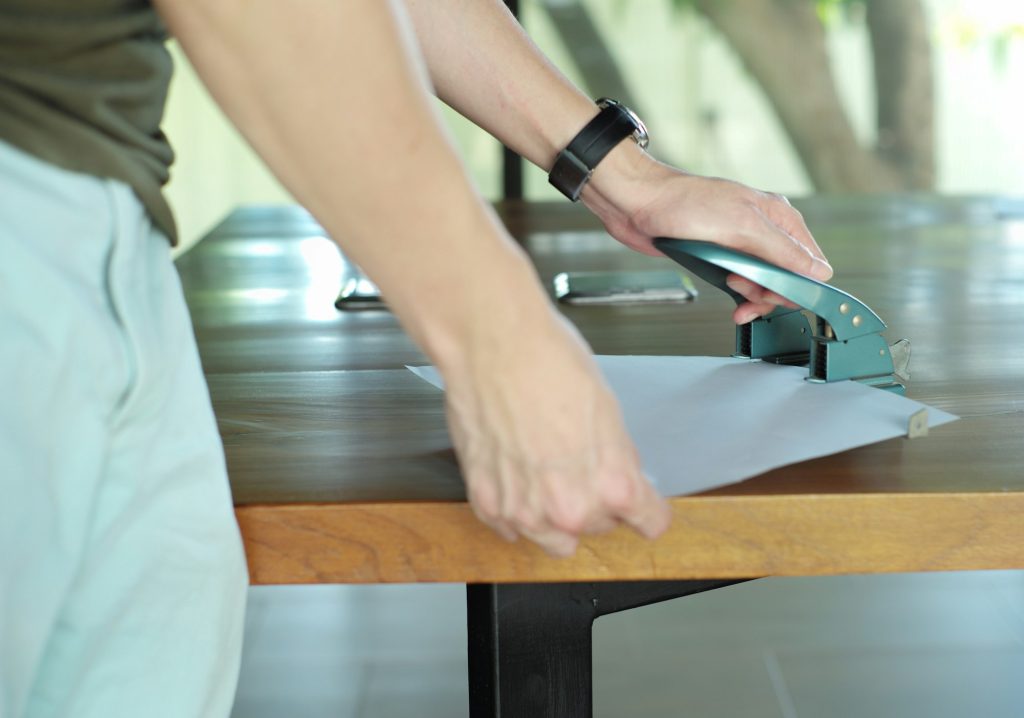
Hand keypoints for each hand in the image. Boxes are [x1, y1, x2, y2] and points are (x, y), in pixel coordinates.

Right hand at [440, 311, 671, 556]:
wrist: (493, 346)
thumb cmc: (549, 363)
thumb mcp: (609, 410)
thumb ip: (618, 458)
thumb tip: (620, 474)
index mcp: (613, 486)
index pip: (649, 523)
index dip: (646, 506)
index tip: (641, 503)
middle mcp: (570, 510)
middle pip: (601, 527)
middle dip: (597, 502)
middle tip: (580, 463)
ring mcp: (525, 513)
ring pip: (555, 540)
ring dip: (556, 516)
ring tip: (546, 473)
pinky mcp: (488, 504)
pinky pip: (511, 528)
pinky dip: (516, 509)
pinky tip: (517, 475)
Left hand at [584, 152, 831, 324]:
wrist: (638, 202)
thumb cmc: (683, 202)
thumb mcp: (742, 226)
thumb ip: (782, 251)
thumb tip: (818, 271)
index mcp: (778, 218)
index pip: (810, 261)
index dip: (799, 284)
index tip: (780, 297)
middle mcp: (764, 230)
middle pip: (787, 277)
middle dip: (771, 292)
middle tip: (746, 291)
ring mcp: (741, 245)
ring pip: (763, 284)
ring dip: (752, 296)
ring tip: (731, 287)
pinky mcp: (720, 257)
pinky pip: (741, 285)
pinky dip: (739, 297)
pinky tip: (732, 303)